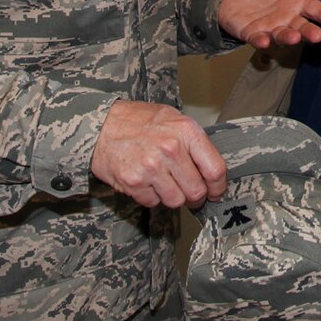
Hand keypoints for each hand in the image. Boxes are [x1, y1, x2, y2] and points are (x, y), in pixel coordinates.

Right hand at [90, 100, 226, 207]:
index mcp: (186, 131)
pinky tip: (146, 180)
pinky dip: (151, 196)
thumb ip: (193, 142)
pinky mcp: (134, 182)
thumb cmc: (138, 121)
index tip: (216, 191)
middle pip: (196, 191)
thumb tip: (211, 168)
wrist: (102, 126)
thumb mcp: (172, 118)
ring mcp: (152, 167)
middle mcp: (171, 149)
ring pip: (176, 201)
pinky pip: (154, 202)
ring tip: (163, 181)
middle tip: (188, 191)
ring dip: (172, 196)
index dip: (218, 186)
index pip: (215, 169)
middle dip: (195, 196)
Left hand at [219, 0, 320, 47]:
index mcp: (296, 0)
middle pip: (304, 27)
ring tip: (294, 36)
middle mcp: (287, 17)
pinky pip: (259, 39)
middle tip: (318, 36)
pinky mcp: (253, 34)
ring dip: (289, 37)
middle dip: (311, 32)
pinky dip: (262, 41)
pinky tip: (264, 40)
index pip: (317, 9)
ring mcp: (271, 27)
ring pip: (284, 35)